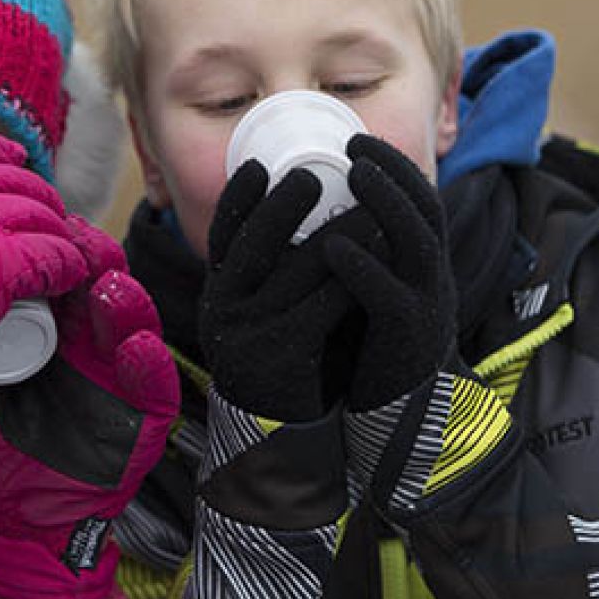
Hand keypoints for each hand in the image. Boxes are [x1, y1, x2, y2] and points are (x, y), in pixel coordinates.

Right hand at [0, 135, 90, 474]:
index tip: (16, 157)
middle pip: (13, 182)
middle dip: (39, 196)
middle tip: (50, 217)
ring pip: (39, 216)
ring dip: (59, 231)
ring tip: (65, 249)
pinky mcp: (5, 262)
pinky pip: (52, 253)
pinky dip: (67, 262)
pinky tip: (71, 271)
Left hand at [0, 218, 177, 598]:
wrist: (17, 513)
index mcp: (60, 327)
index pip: (69, 273)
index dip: (62, 247)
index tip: (45, 225)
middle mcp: (97, 343)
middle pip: (109, 286)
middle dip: (98, 260)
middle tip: (78, 245)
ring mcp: (124, 377)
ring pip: (140, 326)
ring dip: (128, 303)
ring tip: (108, 287)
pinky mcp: (146, 418)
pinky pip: (158, 385)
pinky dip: (149, 365)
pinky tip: (134, 349)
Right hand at [197, 160, 363, 421]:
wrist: (276, 435)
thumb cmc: (282, 360)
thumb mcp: (263, 314)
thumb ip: (276, 275)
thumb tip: (307, 215)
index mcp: (219, 293)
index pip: (220, 235)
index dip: (236, 197)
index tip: (256, 163)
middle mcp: (226, 308)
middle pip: (251, 241)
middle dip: (282, 202)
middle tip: (313, 174)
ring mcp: (250, 332)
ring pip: (296, 269)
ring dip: (337, 234)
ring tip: (369, 209)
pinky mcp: (283, 354)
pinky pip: (323, 305)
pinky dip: (353, 277)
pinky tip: (378, 259)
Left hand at [318, 134, 458, 503]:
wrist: (399, 423)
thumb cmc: (375, 352)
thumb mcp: (375, 295)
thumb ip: (363, 258)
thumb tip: (323, 215)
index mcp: (423, 268)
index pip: (421, 203)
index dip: (395, 168)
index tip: (358, 141)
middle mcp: (433, 281)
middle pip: (427, 212)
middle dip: (395, 172)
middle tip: (355, 145)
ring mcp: (426, 310)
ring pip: (418, 245)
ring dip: (386, 204)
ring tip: (355, 174)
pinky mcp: (407, 343)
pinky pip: (391, 297)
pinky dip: (365, 268)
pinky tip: (336, 246)